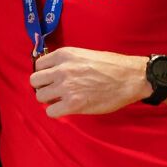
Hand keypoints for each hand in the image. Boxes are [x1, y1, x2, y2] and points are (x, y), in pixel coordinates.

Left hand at [29, 46, 148, 116]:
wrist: (132, 77)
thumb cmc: (112, 66)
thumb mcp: (84, 55)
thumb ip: (66, 62)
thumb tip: (51, 72)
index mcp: (64, 55)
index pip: (38, 66)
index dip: (44, 74)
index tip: (52, 79)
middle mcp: (61, 70)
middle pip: (34, 81)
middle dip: (43, 86)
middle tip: (55, 90)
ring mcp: (66, 87)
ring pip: (39, 96)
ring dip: (49, 99)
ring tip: (62, 99)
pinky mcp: (73, 104)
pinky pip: (50, 111)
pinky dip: (56, 111)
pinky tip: (66, 108)